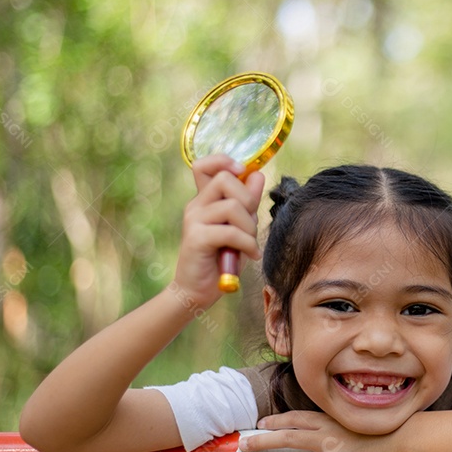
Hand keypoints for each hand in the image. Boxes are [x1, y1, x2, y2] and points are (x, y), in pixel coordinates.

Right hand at [172, 155, 264, 307]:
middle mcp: (196, 206)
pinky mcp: (196, 238)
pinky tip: (250, 255)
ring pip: (232, 206)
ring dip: (250, 227)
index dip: (224, 161)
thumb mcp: (240, 227)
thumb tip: (258, 176)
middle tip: (251, 225)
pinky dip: (247, 244)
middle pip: (225, 179)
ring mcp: (193, 220)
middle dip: (248, 201)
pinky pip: (230, 232)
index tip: (242, 172)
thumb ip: (247, 203)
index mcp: (205, 200)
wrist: (197, 291)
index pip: (204, 165)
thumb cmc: (221, 259)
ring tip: (250, 244)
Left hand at [239, 411, 405, 451]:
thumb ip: (337, 429)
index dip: (276, 421)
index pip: (296, 418)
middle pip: (287, 438)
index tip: (261, 424)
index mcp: (330, 422)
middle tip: (246, 445)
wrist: (403, 438)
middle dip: (263, 442)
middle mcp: (328, 438)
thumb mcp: (355, 422)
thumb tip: (326, 441)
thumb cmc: (382, 430)